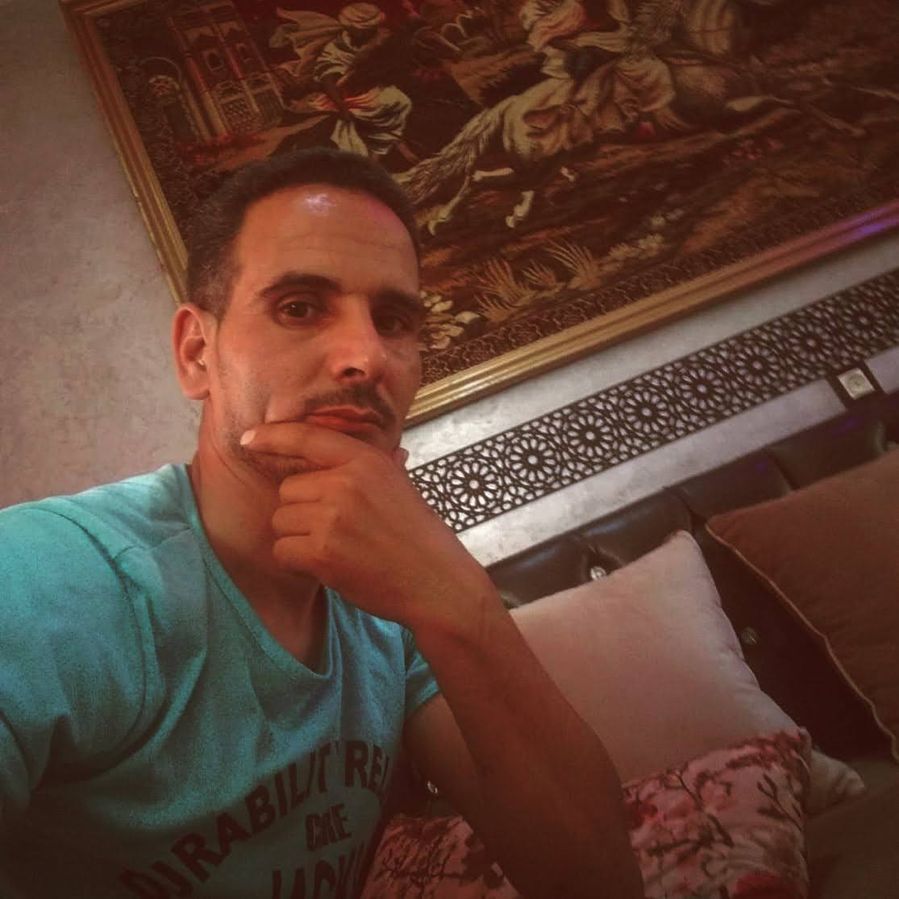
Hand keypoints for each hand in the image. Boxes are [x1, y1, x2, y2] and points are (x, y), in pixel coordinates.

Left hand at [241, 423, 495, 633]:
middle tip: (336, 528)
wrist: (435, 580)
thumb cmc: (419, 535)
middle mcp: (345, 482)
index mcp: (365, 460)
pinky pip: (282, 550)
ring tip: (335, 548)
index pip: (306, 438)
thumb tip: (350, 450)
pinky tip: (327, 566)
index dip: (272, 436)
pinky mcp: (321, 553)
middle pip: (288, 489)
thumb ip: (368, 466)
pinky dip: (297, 562)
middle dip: (301, 510)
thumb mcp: (398, 484)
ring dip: (298, 537)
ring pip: (281, 520)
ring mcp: (332, 518)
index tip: (248, 439)